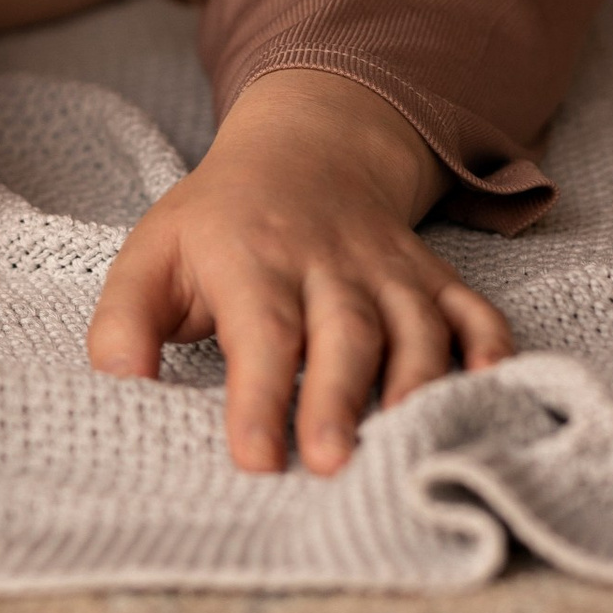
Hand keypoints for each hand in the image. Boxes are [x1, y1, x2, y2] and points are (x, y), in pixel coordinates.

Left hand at [85, 66, 512, 474]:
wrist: (305, 150)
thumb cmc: (218, 223)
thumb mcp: (151, 254)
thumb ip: (124, 319)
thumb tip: (119, 379)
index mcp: (253, 259)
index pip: (260, 329)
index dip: (258, 396)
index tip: (255, 459)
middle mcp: (328, 263)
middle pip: (343, 330)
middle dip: (339, 397)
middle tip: (330, 463)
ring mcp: (388, 269)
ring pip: (414, 323)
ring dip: (418, 383)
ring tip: (411, 444)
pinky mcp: (431, 277)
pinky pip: (472, 307)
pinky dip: (490, 346)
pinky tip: (493, 388)